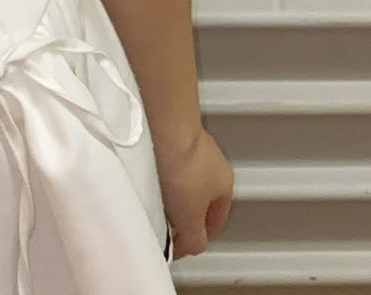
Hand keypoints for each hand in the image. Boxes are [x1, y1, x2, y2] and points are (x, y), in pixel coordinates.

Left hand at [154, 123, 234, 258]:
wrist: (164, 124)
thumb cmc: (183, 168)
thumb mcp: (190, 219)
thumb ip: (193, 239)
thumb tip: (189, 247)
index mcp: (226, 185)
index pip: (215, 222)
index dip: (198, 237)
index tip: (180, 246)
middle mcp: (213, 163)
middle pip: (198, 200)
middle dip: (181, 214)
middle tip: (163, 224)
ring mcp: (191, 145)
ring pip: (181, 180)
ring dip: (167, 191)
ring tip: (150, 199)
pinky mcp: (169, 133)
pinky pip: (165, 161)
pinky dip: (157, 172)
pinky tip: (145, 176)